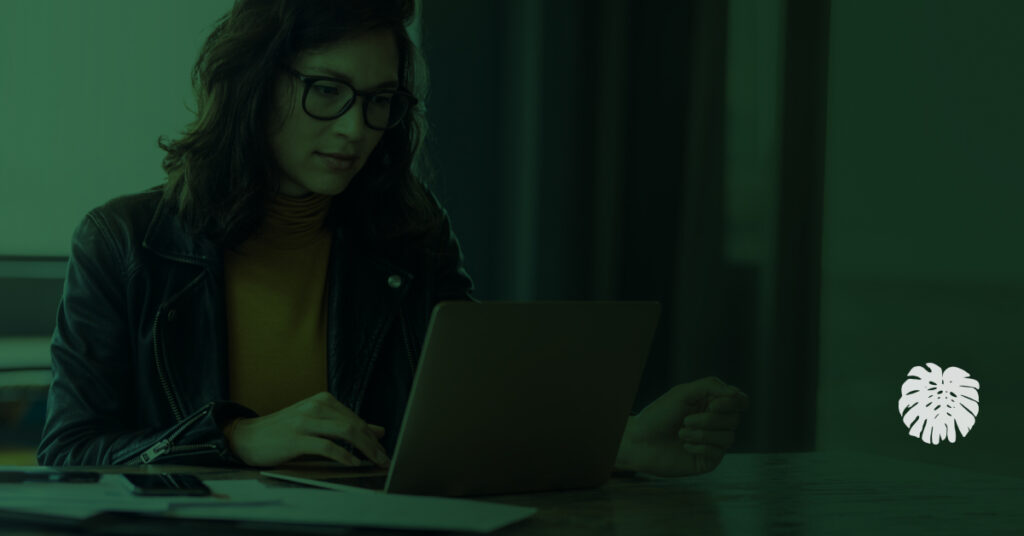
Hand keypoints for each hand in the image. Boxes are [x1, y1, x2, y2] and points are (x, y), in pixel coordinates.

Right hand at [223, 392, 389, 468]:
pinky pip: (327, 446)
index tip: (384, 450)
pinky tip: (352, 463)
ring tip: (374, 461)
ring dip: (364, 449)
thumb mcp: (316, 423)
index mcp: (322, 400)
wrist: (248, 436)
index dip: (372, 435)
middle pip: (354, 424)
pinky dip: (343, 455)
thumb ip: (345, 425)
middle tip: (384, 459)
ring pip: (345, 432)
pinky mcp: (296, 438)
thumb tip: (378, 431)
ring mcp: (305, 421)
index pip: (355, 418)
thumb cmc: (284, 431)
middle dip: (373, 444)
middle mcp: (316, 406)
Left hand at [618, 376, 748, 476]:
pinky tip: (684, 446)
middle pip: (734, 419)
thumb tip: (736, 393)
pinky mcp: (708, 460)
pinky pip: (717, 453)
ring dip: (702, 434)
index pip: (739, 401)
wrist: (640, 441)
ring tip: (681, 433)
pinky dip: (699, 447)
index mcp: (711, 403)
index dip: (732, 403)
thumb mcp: (683, 393)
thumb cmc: (658, 415)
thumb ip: (710, 387)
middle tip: (686, 420)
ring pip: (728, 437)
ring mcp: (713, 442)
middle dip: (709, 420)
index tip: (713, 404)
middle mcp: (716, 422)